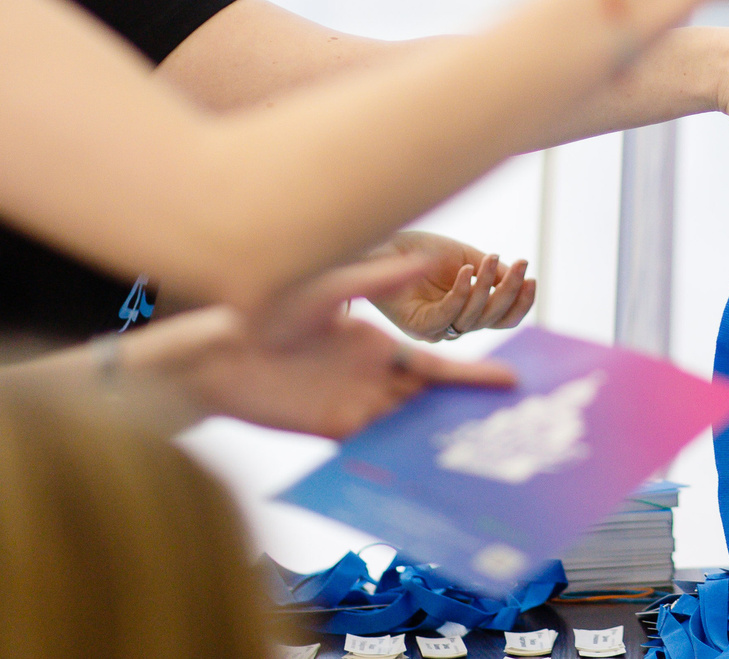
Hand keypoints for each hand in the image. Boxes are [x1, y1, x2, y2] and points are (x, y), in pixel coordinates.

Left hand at [149, 253, 515, 439]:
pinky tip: (422, 469)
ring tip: (476, 457)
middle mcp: (371, 378)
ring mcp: (352, 405)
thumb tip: (427, 259)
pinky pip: (371, 447)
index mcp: (378, 344)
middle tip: (509, 430)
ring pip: (405, 427)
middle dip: (464, 414)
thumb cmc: (267, 307)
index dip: (472, 376)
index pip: (434, 366)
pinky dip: (396, 456)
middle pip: (427, 402)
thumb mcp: (327, 288)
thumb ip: (377, 278)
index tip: (510, 381)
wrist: (217, 350)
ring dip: (435, 439)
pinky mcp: (327, 429)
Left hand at [369, 230, 537, 341]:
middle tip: (521, 265)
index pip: (501, 318)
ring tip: (491, 259)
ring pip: (473, 317)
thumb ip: (493, 273)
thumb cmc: (422, 251)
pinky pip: (446, 315)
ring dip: (488, 286)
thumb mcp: (467, 260)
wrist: (384, 243)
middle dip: (510, 292)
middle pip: (492, 319)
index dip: (520, 303)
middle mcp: (453, 325)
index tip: (532, 279)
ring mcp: (435, 328)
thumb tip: (521, 282)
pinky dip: (460, 293)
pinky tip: (466, 272)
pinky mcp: (417, 325)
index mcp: (467, 311)